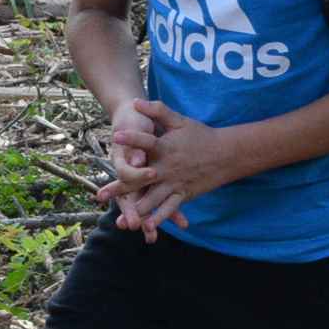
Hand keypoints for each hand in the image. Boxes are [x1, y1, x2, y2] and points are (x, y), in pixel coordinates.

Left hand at [99, 98, 236, 239]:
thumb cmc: (201, 136)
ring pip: (153, 198)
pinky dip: (159, 217)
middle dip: (119, 188)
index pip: (146, 141)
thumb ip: (158, 111)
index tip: (117, 136)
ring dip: (137, 209)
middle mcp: (167, 168)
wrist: (228, 154)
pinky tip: (148, 226)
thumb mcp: (180, 121)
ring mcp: (175, 183)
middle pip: (139, 179)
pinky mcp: (183, 194)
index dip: (132, 138)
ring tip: (122, 219)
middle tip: (100, 195)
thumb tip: (135, 102)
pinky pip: (170, 208)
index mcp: (165, 148)